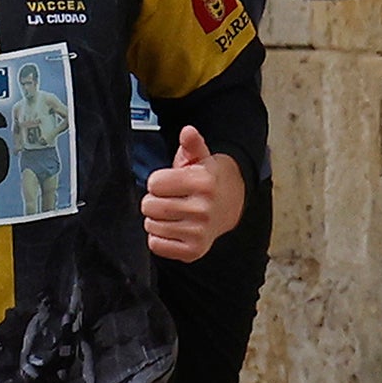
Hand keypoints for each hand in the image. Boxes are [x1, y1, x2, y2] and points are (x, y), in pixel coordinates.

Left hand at [141, 126, 244, 261]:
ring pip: (151, 226)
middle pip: (150, 206)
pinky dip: (159, 238)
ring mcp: (199, 232)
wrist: (231, 204)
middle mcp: (203, 208)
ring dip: (155, 219)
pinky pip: (157, 245)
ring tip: (171, 213)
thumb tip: (187, 131)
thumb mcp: (201, 156)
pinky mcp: (194, 250)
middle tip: (168, 198)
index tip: (168, 182)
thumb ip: (191, 143)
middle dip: (153, 200)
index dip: (157, 182)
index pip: (154, 183)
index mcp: (203, 182)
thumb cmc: (209, 180)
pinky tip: (172, 228)